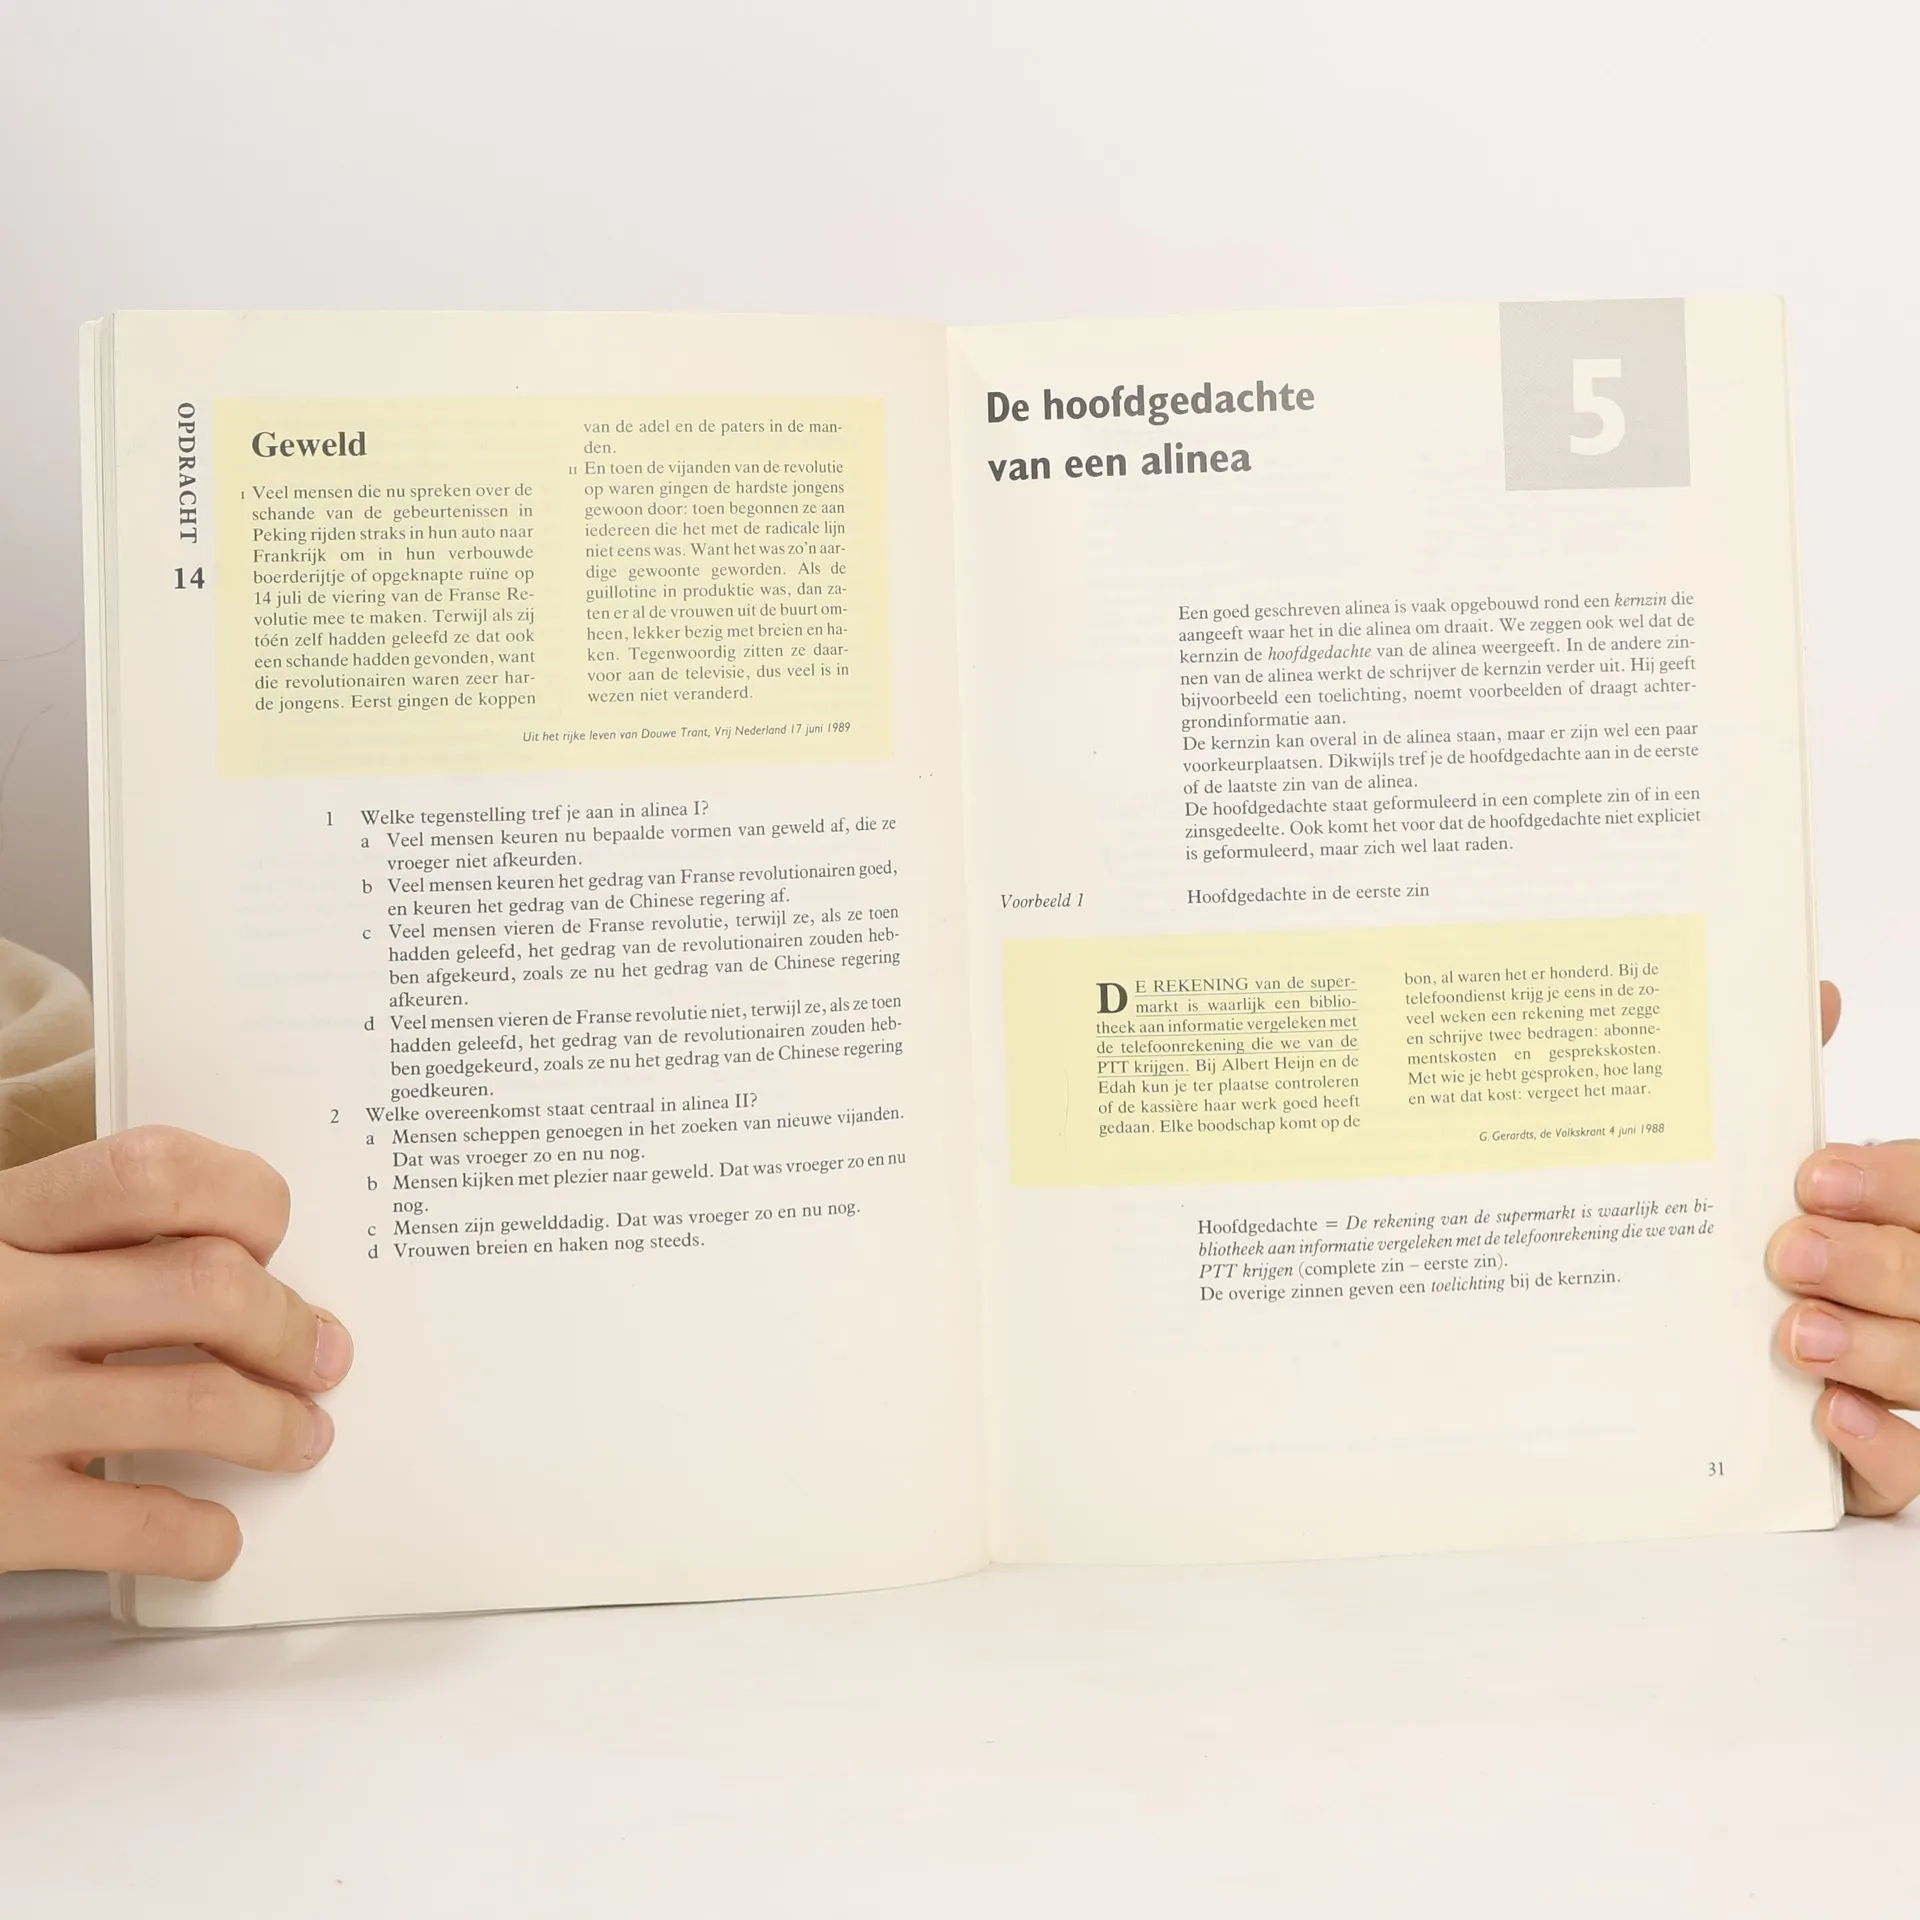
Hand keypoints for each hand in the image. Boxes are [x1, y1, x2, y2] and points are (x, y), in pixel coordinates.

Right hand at [0, 1127, 350, 1577]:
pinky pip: (132, 1524)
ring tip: (302, 1436)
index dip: (245, 1195)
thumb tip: (232, 1266)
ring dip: (278, 1424)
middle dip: (291, 1324)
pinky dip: (198, 1535)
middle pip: (206, 1286)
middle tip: (324, 1352)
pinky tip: (213, 1535)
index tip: (272, 1234)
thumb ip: (66, 1242)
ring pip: (198, 1401)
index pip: (154, 1172)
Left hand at [1769, 983, 1919, 1513]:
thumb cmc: (1784, 1237)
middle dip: (1873, 1267)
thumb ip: (1792, 1081)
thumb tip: (1813, 990)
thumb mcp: (1788, 1169)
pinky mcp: (1887, 1462)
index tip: (1812, 1179)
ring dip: (1872, 1350)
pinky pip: (1911, 1472)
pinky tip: (1831, 1416)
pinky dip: (1882, 1448)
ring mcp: (1918, 1376)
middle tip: (1788, 1254)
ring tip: (1797, 1335)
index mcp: (1909, 1216)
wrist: (1742, 1330)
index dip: (1890, 1185)